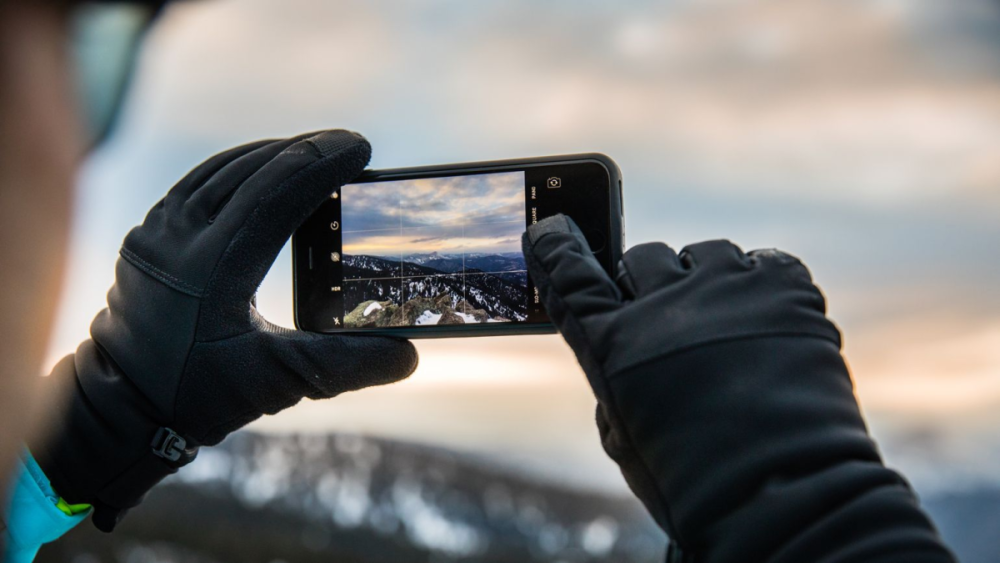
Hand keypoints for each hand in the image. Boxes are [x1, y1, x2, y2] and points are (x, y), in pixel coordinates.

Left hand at [34, 130, 417, 530]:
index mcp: (210, 268)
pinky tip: (268, 171)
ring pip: (224, 169)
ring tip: (318, 153)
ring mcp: (158, 229)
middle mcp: (178, 237)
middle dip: (306, 151)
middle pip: (251, 170)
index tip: (361, 148)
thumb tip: (408, 354)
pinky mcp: (150, 232)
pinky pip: (201, 181)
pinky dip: (242, 168)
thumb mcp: (277, 384)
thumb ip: (345, 366)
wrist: (121, 406)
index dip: (320, 164)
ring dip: (275, 155)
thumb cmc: (198, 396)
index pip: (272, 194)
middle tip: (350, 147)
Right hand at [522, 215, 950, 561]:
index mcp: (612, 344)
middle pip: (643, 257)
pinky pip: (762, 261)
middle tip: (671, 324)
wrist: (784, 494)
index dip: (556, 250)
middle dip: (650, 285)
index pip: (569, 275)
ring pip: (704, 254)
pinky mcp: (783, 286)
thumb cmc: (693, 479)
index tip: (551, 229)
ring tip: (726, 328)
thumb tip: (630, 339)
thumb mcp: (626, 434)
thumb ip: (615, 376)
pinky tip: (766, 324)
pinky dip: (759, 287)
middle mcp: (662, 305)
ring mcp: (725, 288)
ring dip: (706, 283)